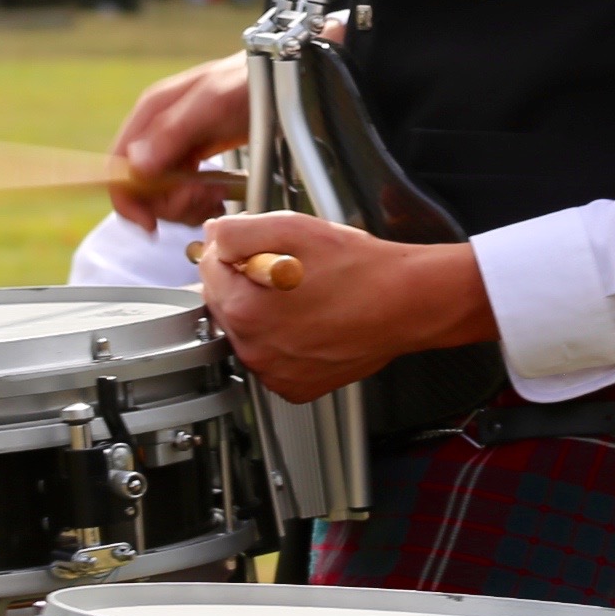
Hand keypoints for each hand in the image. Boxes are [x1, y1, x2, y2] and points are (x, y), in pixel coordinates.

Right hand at [108, 54, 250, 227]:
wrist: (286, 78)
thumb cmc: (250, 80)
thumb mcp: (213, 103)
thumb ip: (173, 132)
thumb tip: (136, 166)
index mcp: (151, 115)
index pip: (117, 168)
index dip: (128, 201)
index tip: (151, 224)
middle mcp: (157, 133)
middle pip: (141, 190)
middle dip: (171, 203)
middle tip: (203, 196)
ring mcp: (176, 148)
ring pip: (163, 197)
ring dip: (189, 205)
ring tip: (217, 194)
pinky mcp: (195, 160)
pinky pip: (184, 194)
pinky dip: (201, 203)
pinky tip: (221, 195)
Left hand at [197, 211, 494, 401]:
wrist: (406, 304)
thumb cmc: (361, 270)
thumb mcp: (295, 228)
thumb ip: (239, 230)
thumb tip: (213, 235)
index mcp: (244, 309)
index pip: (208, 270)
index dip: (233, 252)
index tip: (258, 251)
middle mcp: (254, 349)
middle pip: (224, 303)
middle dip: (244, 283)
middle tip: (287, 272)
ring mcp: (275, 373)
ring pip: (246, 332)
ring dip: (262, 313)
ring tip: (303, 297)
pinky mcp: (295, 387)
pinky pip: (270, 359)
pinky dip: (282, 341)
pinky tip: (309, 323)